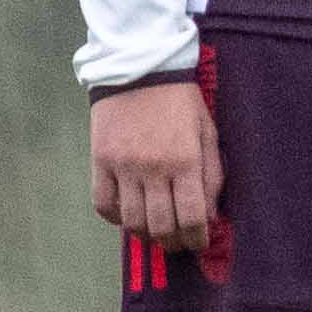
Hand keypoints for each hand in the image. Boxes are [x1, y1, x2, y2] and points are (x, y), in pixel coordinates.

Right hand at [88, 76, 217, 255]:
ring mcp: (123, 166)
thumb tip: (209, 214)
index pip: (192, 217)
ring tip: (155, 233)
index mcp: (185, 160)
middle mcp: (153, 168)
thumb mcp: (206, 131)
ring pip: (132, 221)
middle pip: (161, 226)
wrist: (138, 68)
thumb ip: (211, 174)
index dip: (197, 239)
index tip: (199, 242)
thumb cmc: (179, 100)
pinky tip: (127, 216)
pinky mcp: (100, 160)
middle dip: (173, 243)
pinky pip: (103, 204)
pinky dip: (115, 218)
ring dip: (146, 235)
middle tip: (178, 243)